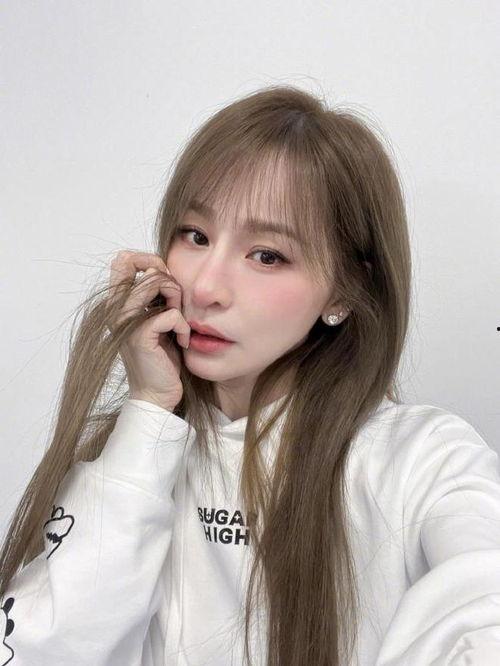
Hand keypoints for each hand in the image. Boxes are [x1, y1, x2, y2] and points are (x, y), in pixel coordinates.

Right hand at [107, 250, 190, 410]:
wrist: (157, 394)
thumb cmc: (162, 356)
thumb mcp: (159, 318)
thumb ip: (157, 296)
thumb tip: (164, 271)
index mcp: (118, 303)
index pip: (122, 260)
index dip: (147, 259)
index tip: (165, 278)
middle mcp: (116, 309)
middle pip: (134, 264)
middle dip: (164, 276)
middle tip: (175, 301)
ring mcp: (124, 322)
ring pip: (153, 282)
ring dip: (175, 297)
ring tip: (179, 319)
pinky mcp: (139, 336)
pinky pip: (171, 314)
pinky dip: (183, 326)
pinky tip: (182, 341)